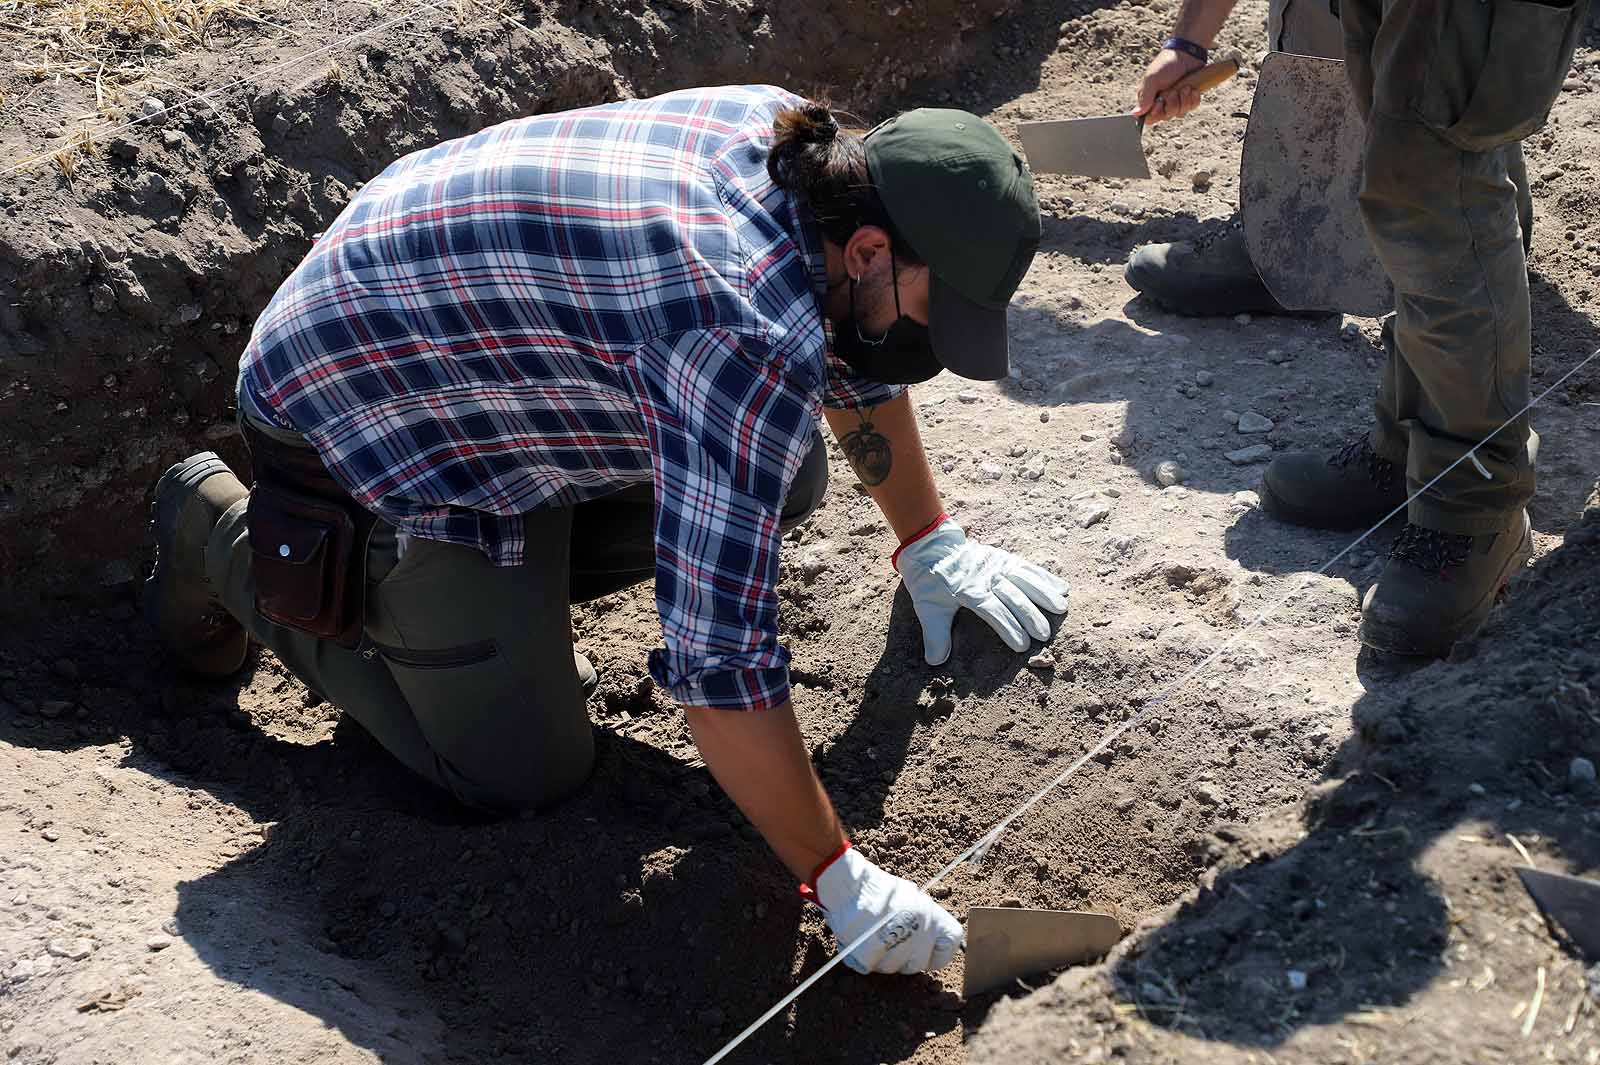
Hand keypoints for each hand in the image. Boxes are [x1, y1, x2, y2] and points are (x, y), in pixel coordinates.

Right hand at [811, 844, 962, 974]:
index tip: (928, 952)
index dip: (939, 952)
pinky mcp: (870, 955)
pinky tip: (860, 941)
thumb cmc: (878, 890)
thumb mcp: (912, 897)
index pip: (951, 943)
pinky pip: (870, 967)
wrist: (849, 886)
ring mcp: (894, 946)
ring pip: (893, 969)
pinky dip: (863, 958)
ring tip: (873, 937)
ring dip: (883, 959)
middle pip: (919, 964)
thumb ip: (926, 919)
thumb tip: (934, 937)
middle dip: (905, 959)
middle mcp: (917, 932)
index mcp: (931, 916)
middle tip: (891, 943)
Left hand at [892, 517, 1069, 665]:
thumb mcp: (927, 607)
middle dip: (1030, 616)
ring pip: (1025, 579)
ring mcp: (997, 565)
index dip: (1008, 627)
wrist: (931, 544)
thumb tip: (935, 661)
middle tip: (1045, 635)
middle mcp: (986, 577)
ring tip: (1061, 608)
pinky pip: (1028, 567)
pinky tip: (1062, 588)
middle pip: (1013, 596)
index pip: (993, 610)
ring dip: (1044, 593)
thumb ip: (935, 634)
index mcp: (968, 590)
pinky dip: (1046, 577)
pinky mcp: (1004, 558)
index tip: (1022, 645)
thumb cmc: (929, 580)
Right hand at [1135, 48, 1205, 125]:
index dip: (1156, 114)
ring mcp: (1177, 101)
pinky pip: (1192, 107)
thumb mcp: (1151, 79)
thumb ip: (1144, 98)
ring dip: (1183, 100)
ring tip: (1184, 87)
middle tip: (1173, 90)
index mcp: (1150, 99)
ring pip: (1180, 113)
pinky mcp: (1189, 98)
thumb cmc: (1166, 64)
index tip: (1159, 103)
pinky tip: (1192, 89)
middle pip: (1167, 116)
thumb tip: (1135, 114)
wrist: (1187, 54)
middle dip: (1172, 104)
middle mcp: (1163, 102)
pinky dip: (1193, 98)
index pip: (1150, 118)